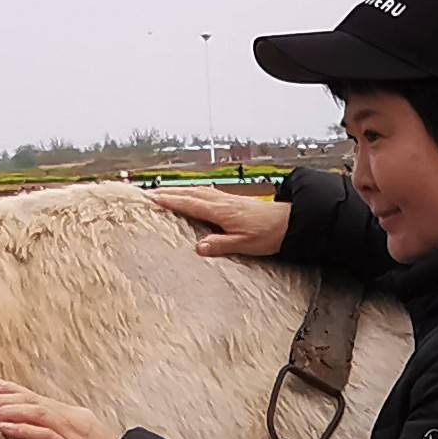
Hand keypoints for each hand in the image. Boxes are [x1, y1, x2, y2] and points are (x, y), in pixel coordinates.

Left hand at [0, 381, 121, 438]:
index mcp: (73, 415)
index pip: (38, 398)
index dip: (13, 390)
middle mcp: (72, 417)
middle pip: (32, 401)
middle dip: (1, 399)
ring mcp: (72, 432)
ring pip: (34, 413)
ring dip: (6, 411)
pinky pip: (43, 435)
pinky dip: (22, 429)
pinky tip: (4, 428)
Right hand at [152, 187, 289, 259]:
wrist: (289, 222)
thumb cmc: (268, 234)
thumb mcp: (244, 245)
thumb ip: (220, 245)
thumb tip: (198, 247)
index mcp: (221, 211)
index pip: (189, 203)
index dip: (170, 201)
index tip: (152, 199)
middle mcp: (221, 201)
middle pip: (189, 193)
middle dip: (168, 193)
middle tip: (148, 193)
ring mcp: (226, 199)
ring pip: (197, 191)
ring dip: (179, 191)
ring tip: (162, 193)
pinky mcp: (231, 201)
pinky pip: (205, 193)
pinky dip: (192, 192)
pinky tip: (190, 194)